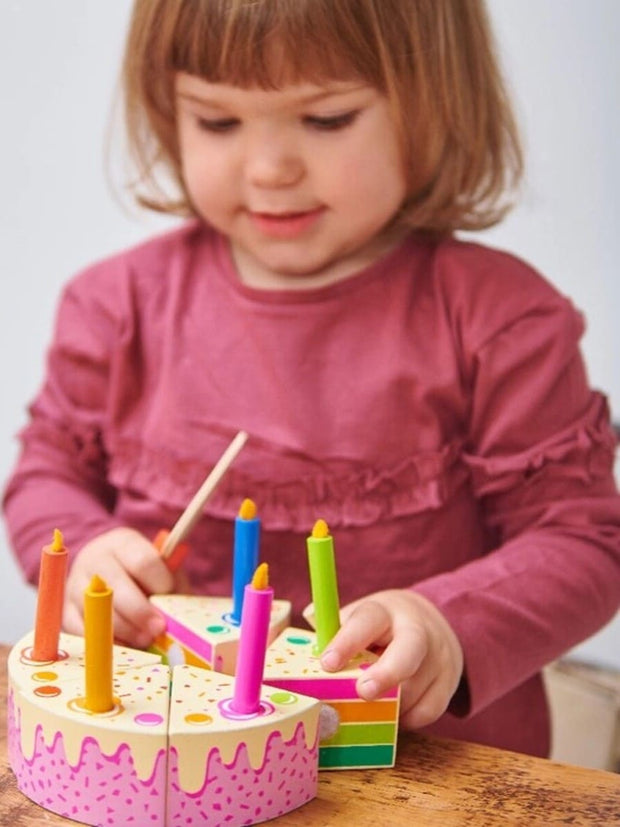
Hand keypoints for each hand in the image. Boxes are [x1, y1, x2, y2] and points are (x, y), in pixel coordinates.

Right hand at [64, 527, 182, 648]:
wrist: (108, 574)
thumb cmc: (143, 574)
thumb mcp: (161, 569)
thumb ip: (171, 583)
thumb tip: (175, 610)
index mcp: (122, 542)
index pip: (142, 561)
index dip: (159, 583)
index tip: (169, 597)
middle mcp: (94, 558)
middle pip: (115, 586)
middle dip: (140, 611)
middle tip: (158, 628)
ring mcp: (75, 584)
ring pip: (97, 610)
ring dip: (124, 630)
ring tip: (144, 639)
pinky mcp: (65, 611)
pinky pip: (82, 631)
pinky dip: (105, 642)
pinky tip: (125, 646)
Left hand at [319, 590, 463, 728]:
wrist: (434, 623)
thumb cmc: (383, 625)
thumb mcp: (361, 616)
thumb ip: (335, 625)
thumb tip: (309, 616)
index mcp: (385, 611)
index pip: (367, 621)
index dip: (346, 642)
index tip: (327, 663)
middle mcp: (417, 631)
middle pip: (409, 650)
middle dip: (385, 674)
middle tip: (362, 692)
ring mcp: (438, 657)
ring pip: (415, 689)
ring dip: (388, 706)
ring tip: (369, 705)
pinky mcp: (449, 683)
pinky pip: (427, 712)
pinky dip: (405, 720)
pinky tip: (392, 713)